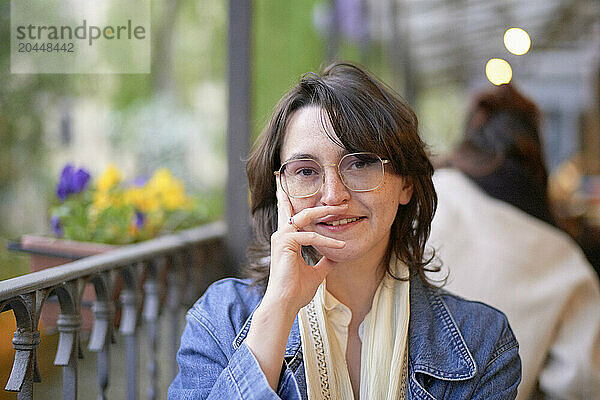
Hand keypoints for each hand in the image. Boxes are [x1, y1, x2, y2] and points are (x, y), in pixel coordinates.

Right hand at [263, 180, 346, 312]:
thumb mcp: (316, 273)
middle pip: (300, 210)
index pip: (291, 215)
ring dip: (325, 213)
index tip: (295, 186)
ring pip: (305, 217)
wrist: (286, 303)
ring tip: (343, 211)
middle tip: (339, 202)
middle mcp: (282, 235)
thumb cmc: (296, 291)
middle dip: (320, 204)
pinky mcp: (285, 243)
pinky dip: (326, 240)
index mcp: (287, 240)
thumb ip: (324, 262)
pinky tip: (340, 245)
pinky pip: (310, 237)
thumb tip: (335, 257)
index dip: (293, 200)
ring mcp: (282, 238)